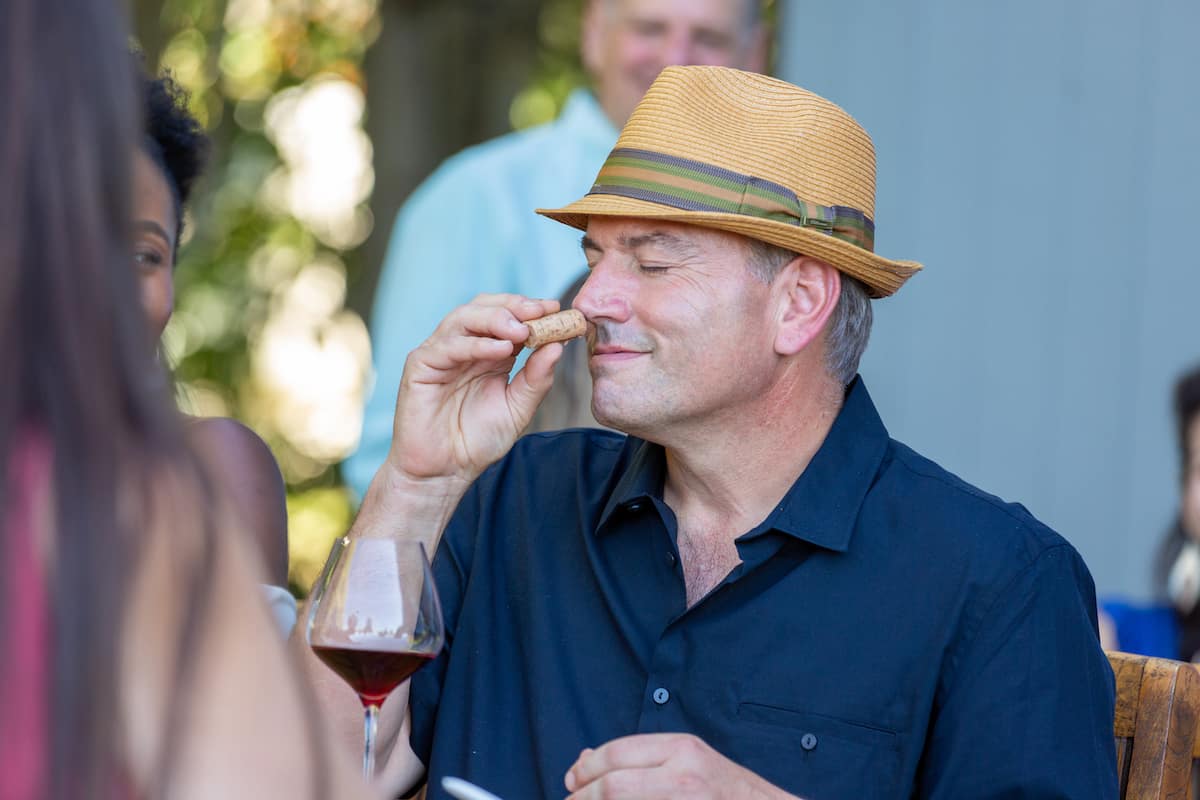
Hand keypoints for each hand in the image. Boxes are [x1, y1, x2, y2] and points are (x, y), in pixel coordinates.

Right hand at [387, 293, 563, 484]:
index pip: (507, 317)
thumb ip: (536, 379)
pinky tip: (501, 349)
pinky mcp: (420, 366)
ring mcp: (440, 354)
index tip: (556, 309)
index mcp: (487, 353)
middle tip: (540, 311)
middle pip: (484, 308)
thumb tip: (558, 347)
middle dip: (514, 306)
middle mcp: (463, 347)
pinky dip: (475, 344)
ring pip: (463, 318)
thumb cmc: (478, 441)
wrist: (445, 471)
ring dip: (495, 319)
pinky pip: (447, 346)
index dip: (530, 309)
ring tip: (522, 329)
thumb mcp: (518, 408)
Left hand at [564, 733, 795, 799]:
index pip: (615, 754)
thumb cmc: (727, 791)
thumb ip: (640, 758)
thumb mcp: (687, 760)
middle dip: (581, 797)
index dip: (585, 769)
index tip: (571, 780)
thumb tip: (585, 760)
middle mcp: (683, 776)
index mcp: (682, 749)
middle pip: (611, 785)